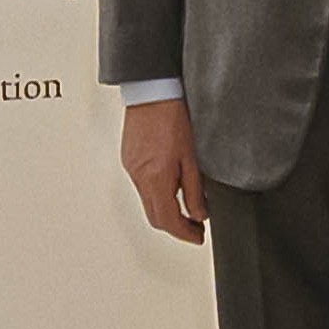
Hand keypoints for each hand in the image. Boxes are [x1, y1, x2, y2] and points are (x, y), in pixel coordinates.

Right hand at [121, 96, 206, 244]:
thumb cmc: (173, 116)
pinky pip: (142, 186)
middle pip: (155, 216)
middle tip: (194, 227)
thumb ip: (195, 190)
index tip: (197, 237)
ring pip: (147, 202)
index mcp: (155, 178)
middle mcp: (139, 177)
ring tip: (186, 206)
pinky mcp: (129, 159)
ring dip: (166, 210)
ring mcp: (131, 168)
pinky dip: (157, 193)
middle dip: (175, 226)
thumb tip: (199, 214)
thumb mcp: (193, 157)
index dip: (184, 234)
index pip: (168, 220)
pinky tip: (171, 185)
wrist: (152, 91)